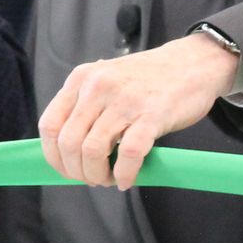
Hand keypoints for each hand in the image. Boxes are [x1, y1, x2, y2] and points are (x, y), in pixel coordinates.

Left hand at [39, 33, 238, 190]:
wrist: (192, 63)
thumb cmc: (149, 78)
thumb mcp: (107, 79)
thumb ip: (86, 106)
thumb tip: (66, 151)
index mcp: (82, 78)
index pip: (49, 125)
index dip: (54, 156)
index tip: (67, 169)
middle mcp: (99, 86)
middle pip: (69, 143)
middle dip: (76, 171)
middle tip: (92, 178)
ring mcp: (125, 100)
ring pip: (93, 151)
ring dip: (98, 175)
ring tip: (110, 179)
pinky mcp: (152, 114)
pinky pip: (128, 155)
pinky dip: (124, 174)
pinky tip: (128, 179)